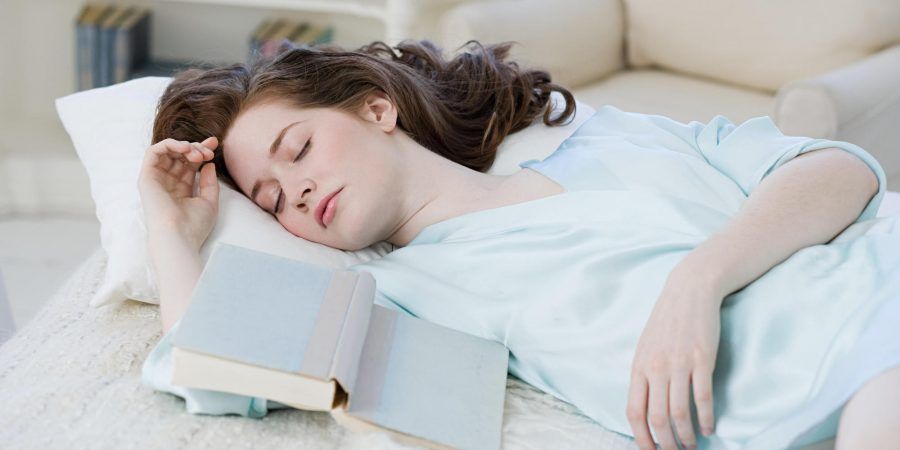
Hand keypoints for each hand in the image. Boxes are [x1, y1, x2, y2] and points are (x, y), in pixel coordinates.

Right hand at [137, 136, 219, 250]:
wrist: (179, 236)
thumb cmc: (194, 225)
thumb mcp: (209, 201)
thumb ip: (209, 182)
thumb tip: (209, 164)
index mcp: (181, 189)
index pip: (190, 163)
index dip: (201, 150)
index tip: (215, 143)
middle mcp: (168, 183)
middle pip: (180, 156)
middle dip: (196, 148)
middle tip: (208, 153)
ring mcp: (157, 180)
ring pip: (168, 151)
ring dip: (185, 146)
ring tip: (197, 154)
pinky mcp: (146, 177)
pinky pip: (153, 152)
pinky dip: (169, 144)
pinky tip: (185, 148)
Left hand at [626, 272, 721, 449]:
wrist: (689, 290)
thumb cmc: (667, 321)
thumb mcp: (646, 347)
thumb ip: (644, 375)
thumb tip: (644, 407)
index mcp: (639, 367)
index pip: (634, 411)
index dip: (641, 437)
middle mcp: (656, 368)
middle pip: (657, 418)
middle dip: (666, 444)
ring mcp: (679, 364)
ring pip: (680, 412)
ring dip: (686, 436)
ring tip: (692, 446)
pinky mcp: (702, 359)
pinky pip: (703, 397)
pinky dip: (706, 417)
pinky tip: (709, 427)